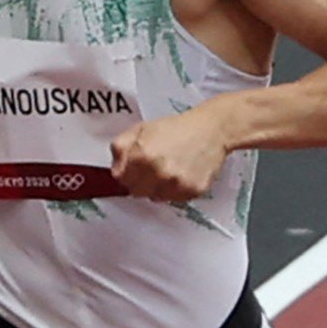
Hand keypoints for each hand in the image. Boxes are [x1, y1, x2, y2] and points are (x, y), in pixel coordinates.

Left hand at [110, 109, 231, 201]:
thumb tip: (115, 167)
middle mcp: (158, 173)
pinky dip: (175, 190)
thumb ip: (121, 147)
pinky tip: (182, 174)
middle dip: (140, 181)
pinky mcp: (191, 192)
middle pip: (136, 191)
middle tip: (153, 167)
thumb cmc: (176, 128)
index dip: (126, 172)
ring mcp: (175, 184)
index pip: (120, 179)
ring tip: (169, 169)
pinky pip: (174, 199)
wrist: (211, 130)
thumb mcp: (141, 128)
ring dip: (157, 187)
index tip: (134, 168)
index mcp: (141, 156)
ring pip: (155, 197)